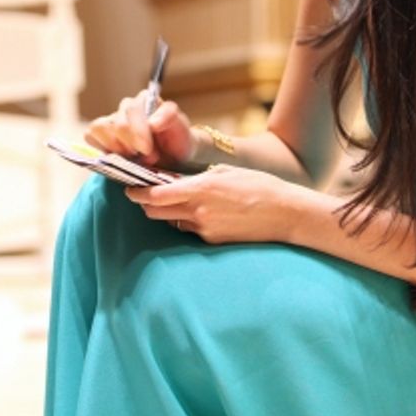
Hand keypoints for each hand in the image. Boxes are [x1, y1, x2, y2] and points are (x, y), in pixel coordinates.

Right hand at [84, 91, 195, 167]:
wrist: (174, 156)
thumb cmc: (176, 139)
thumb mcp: (180, 126)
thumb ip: (168, 116)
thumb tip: (151, 122)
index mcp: (144, 100)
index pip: (131, 110)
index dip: (137, 132)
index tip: (147, 150)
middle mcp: (126, 108)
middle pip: (116, 123)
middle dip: (130, 145)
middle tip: (147, 158)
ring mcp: (112, 121)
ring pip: (99, 128)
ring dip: (115, 148)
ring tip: (133, 158)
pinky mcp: (101, 136)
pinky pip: (90, 135)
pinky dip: (101, 148)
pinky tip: (118, 157)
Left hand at [122, 164, 306, 244]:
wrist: (286, 214)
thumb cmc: (258, 186)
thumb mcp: (224, 173)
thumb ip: (196, 178)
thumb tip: (172, 180)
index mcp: (200, 189)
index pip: (155, 195)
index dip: (137, 192)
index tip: (130, 188)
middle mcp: (198, 212)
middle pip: (155, 212)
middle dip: (146, 204)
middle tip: (146, 195)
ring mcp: (205, 230)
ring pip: (172, 222)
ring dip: (169, 214)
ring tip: (179, 202)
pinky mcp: (213, 242)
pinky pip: (190, 231)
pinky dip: (189, 222)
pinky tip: (203, 214)